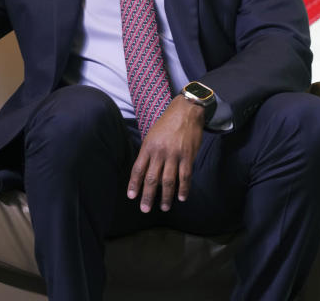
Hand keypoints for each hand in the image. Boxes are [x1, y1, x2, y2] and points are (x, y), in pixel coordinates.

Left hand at [127, 95, 204, 212]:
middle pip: (151, 178)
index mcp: (148, 146)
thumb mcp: (152, 135)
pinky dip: (183, 188)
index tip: (132, 196)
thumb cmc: (167, 123)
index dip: (134, 184)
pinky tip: (181, 197)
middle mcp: (160, 152)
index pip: (138, 169)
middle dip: (147, 196)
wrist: (186, 111)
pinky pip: (185, 176)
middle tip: (145, 209)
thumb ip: (148, 153)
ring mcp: (174, 154)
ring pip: (168, 181)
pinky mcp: (188, 156)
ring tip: (163, 207)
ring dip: (165, 196)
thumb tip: (144, 172)